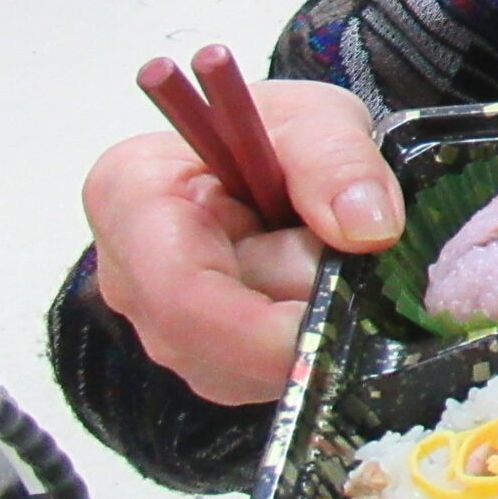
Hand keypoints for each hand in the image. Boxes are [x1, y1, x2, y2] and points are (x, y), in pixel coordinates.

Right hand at [81, 79, 402, 406]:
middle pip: (217, 339)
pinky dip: (307, 345)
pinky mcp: (204, 362)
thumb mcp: (318, 119)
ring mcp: (162, 329)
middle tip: (345, 256)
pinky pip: (262, 379)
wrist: (282, 163)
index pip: (176, 290)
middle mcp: (129, 278)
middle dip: (299, 310)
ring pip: (245, 370)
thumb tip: (368, 229)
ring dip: (308, 326)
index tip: (329, 316)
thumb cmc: (282, 138)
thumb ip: (338, 160)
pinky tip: (317, 294)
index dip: (256, 323)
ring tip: (325, 260)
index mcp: (131, 199)